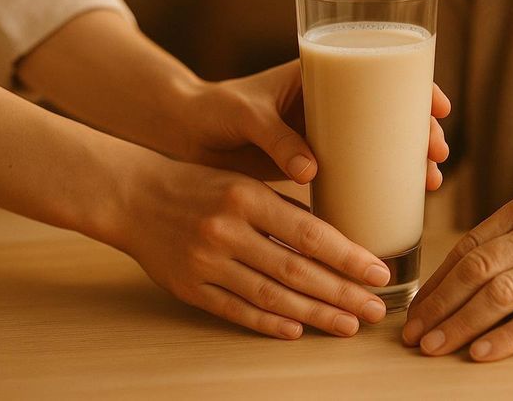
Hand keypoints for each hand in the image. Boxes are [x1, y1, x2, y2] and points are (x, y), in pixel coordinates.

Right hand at [121, 158, 395, 338]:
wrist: (133, 196)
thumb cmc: (200, 184)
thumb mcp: (244, 182)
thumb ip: (285, 209)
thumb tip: (338, 240)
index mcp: (246, 196)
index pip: (310, 233)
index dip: (348, 257)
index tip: (379, 273)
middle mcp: (227, 230)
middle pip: (296, 270)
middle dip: (341, 293)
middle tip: (376, 308)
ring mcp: (205, 262)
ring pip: (271, 295)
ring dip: (314, 314)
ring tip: (348, 324)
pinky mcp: (188, 287)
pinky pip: (236, 310)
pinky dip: (269, 322)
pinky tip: (298, 330)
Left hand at [175, 60, 451, 187]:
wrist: (185, 136)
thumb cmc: (212, 111)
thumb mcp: (244, 116)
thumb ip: (275, 138)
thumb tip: (314, 170)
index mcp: (317, 72)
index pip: (379, 67)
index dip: (416, 85)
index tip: (438, 107)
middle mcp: (330, 99)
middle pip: (391, 109)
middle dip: (422, 130)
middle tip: (437, 154)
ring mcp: (325, 131)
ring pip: (382, 140)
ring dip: (411, 158)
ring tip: (431, 182)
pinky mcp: (316, 158)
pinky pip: (360, 166)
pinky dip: (383, 179)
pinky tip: (404, 198)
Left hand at [402, 186, 512, 360]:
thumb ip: (507, 238)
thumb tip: (450, 281)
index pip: (469, 246)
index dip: (437, 281)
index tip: (416, 309)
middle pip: (477, 269)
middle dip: (439, 304)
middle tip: (415, 334)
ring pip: (500, 294)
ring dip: (461, 324)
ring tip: (436, 347)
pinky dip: (506, 338)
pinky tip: (481, 353)